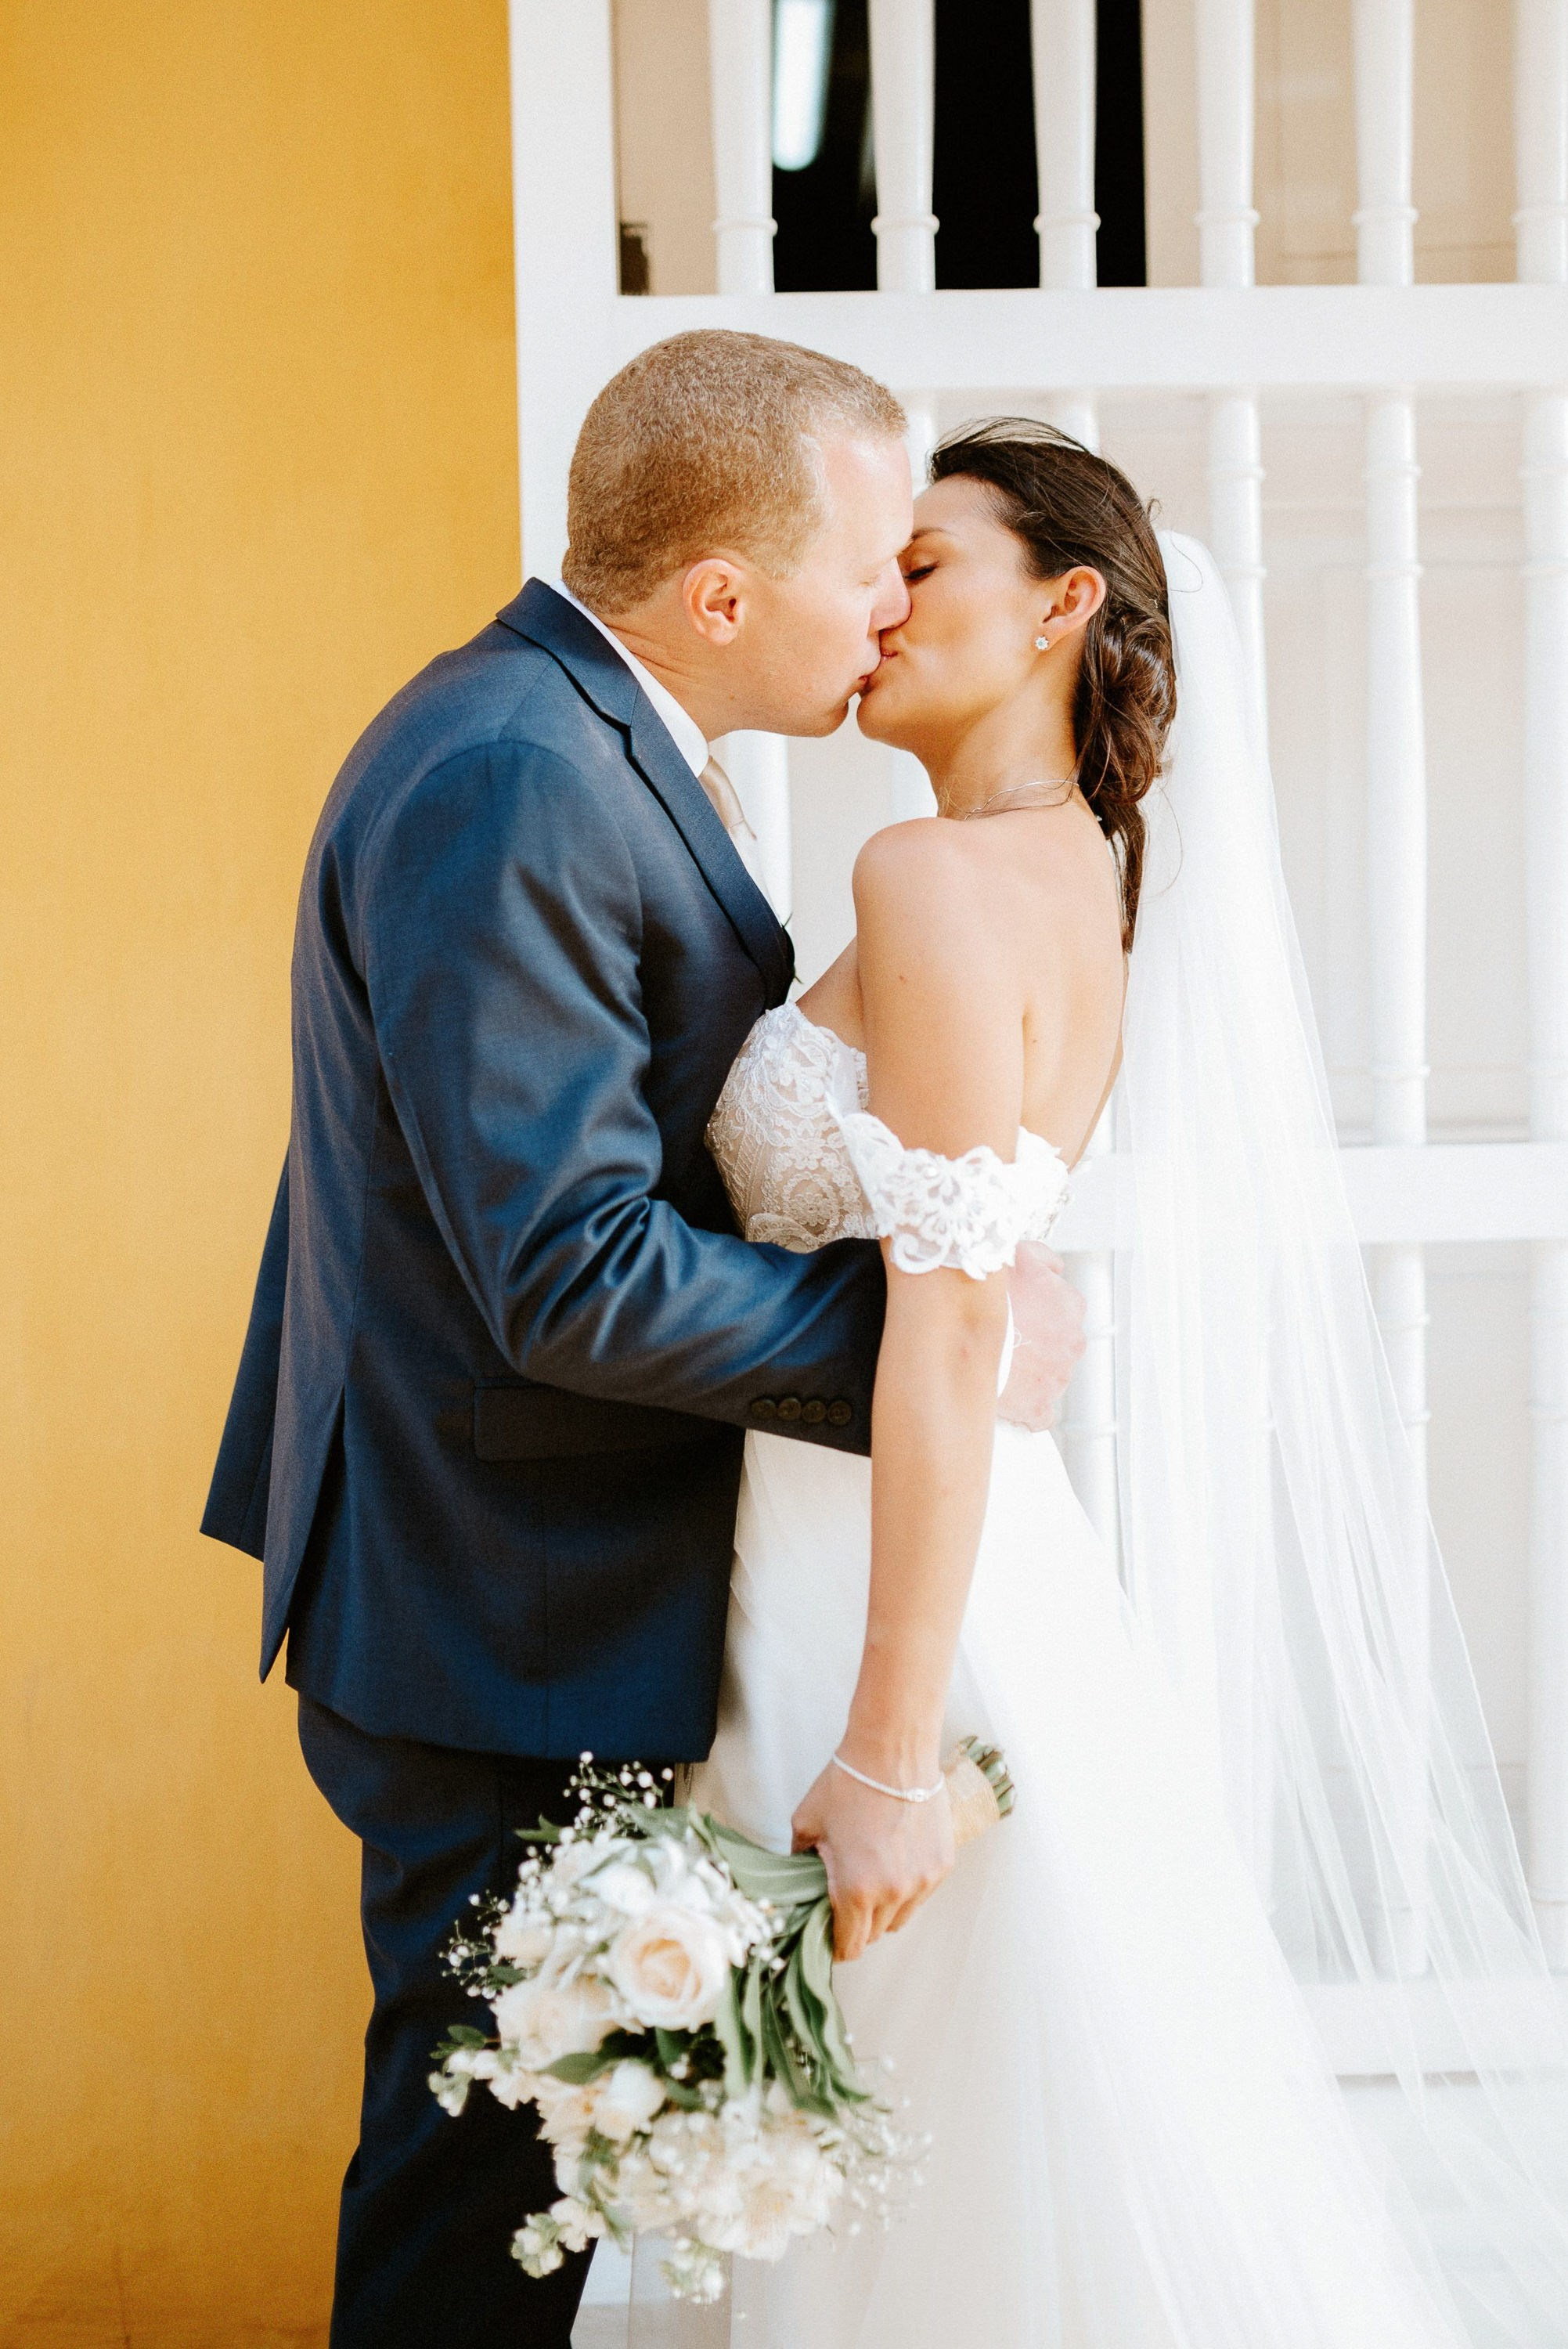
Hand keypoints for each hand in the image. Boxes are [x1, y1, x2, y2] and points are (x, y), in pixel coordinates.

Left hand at [791, 1757, 955, 1961]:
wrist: (893, 1751)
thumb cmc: (847, 1784)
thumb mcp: (806, 1824)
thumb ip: (799, 1863)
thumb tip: (796, 1884)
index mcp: (856, 1890)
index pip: (849, 1946)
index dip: (835, 1945)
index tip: (829, 1934)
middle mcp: (894, 1893)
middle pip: (874, 1935)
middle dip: (857, 1924)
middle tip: (845, 1898)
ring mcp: (923, 1881)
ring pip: (900, 1918)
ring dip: (884, 1909)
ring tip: (871, 1876)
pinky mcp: (942, 1865)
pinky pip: (921, 1894)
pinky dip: (907, 1887)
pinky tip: (894, 1858)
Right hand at [998, 1244, 1085, 1430]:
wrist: (955, 1331)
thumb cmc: (983, 1293)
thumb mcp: (1015, 1254)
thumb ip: (1042, 1257)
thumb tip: (1054, 1266)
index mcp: (1070, 1306)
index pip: (1064, 1309)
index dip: (1038, 1310)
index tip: (1019, 1313)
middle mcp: (1071, 1342)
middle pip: (1057, 1343)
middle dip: (1035, 1342)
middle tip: (1005, 1337)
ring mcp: (1056, 1377)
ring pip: (1048, 1375)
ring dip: (1030, 1372)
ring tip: (999, 1362)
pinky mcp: (1038, 1407)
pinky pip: (1039, 1413)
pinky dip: (1026, 1408)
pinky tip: (1008, 1395)